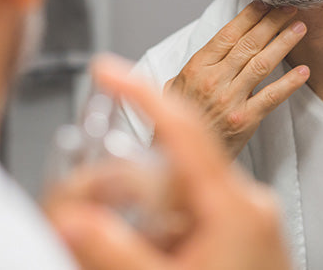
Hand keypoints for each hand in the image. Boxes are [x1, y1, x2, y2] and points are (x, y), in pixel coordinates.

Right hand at [45, 54, 290, 269]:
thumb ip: (112, 251)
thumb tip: (70, 217)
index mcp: (233, 207)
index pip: (182, 129)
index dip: (141, 93)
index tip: (108, 71)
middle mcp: (247, 206)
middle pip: (170, 171)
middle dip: (126, 191)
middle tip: (94, 221)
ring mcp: (251, 225)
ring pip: (179, 199)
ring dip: (145, 220)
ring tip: (133, 250)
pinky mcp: (249, 242)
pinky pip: (196, 220)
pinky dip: (167, 235)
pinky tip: (158, 261)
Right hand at [165, 1, 308, 157]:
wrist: (179, 158)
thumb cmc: (178, 120)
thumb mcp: (174, 86)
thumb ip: (195, 66)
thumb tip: (215, 46)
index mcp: (196, 67)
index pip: (228, 34)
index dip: (249, 16)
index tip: (265, 3)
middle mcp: (213, 80)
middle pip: (248, 44)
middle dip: (271, 22)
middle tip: (289, 8)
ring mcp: (230, 100)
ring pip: (261, 64)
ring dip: (283, 43)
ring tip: (299, 29)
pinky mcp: (244, 120)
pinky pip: (271, 97)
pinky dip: (288, 83)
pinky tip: (303, 71)